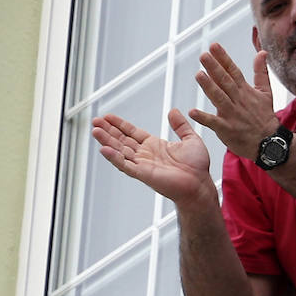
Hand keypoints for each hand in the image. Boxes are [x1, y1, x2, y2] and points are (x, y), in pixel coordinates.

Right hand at [92, 109, 213, 207]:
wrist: (200, 184)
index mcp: (154, 146)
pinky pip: (125, 165)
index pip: (132, 133)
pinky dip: (114, 158)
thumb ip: (181, 125)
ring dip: (107, 141)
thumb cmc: (197, 166)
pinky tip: (104, 149)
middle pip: (121, 140)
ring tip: (95, 130)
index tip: (108, 117)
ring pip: (120, 151)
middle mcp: (145, 155)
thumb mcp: (190, 139)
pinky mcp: (143, 174)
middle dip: (108, 130)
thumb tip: (173, 111)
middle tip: (95, 121)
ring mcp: (142, 164)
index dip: (120, 124)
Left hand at [190, 43, 279, 161]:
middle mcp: (238, 100)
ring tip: (199, 75)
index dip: (223, 58)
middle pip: (225, 81)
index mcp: (245, 90)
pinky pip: (214, 123)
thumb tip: (262, 52)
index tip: (214, 46)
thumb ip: (261, 71)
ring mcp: (232, 114)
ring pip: (219, 98)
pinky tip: (192, 112)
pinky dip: (203, 117)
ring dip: (209, 87)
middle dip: (214, 68)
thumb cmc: (264, 116)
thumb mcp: (266, 92)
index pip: (233, 70)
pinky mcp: (227, 129)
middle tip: (204, 56)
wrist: (268, 142)